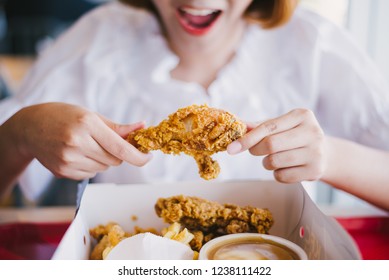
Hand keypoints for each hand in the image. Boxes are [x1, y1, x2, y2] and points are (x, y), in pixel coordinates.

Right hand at [12, 102, 151, 179]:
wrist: (29, 128)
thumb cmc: (63, 116)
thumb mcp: (91, 115)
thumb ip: (117, 127)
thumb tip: (142, 128)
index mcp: (87, 124)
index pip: (120, 148)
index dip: (138, 156)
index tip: (149, 157)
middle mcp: (77, 143)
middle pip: (115, 160)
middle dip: (118, 154)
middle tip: (108, 142)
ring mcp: (68, 160)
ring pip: (104, 168)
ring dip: (104, 160)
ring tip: (87, 145)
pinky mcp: (63, 172)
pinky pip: (90, 174)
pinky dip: (91, 166)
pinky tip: (78, 153)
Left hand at [227, 109, 326, 182]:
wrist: (324, 153)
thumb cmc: (294, 136)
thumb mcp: (280, 126)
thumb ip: (259, 126)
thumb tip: (239, 125)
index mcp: (302, 115)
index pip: (268, 127)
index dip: (247, 139)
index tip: (231, 148)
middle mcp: (312, 132)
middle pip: (271, 144)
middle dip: (255, 150)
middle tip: (254, 151)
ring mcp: (316, 152)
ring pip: (275, 161)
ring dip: (266, 163)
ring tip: (274, 159)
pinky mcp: (315, 170)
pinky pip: (282, 176)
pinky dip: (277, 174)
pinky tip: (285, 167)